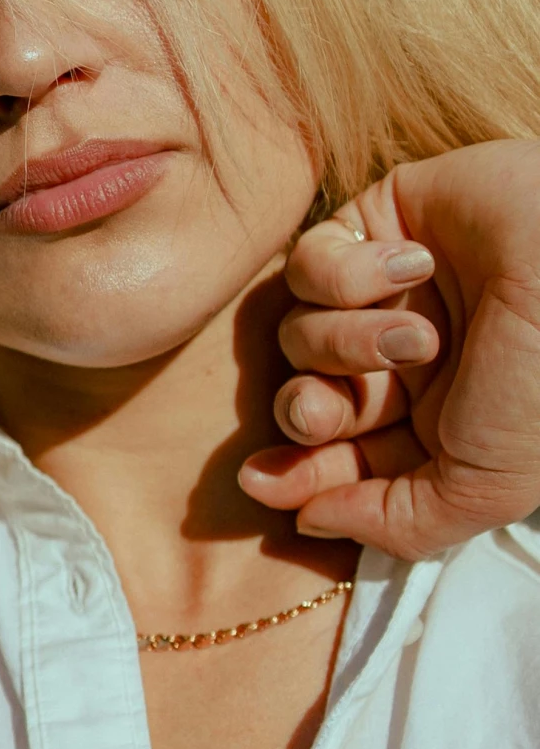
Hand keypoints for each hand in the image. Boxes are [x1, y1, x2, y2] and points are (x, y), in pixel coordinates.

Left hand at [240, 142, 539, 557]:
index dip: (298, 477)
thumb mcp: (484, 487)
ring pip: (301, 336)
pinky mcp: (374, 227)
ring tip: (418, 335)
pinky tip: (416, 264)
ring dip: (346, 344)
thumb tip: (310, 520)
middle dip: (305, 412)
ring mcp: (387, 295)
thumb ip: (398, 522)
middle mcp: (406, 363)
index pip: (339, 461)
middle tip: (324, 410)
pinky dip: (346, 275)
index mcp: (437, 425)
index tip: (264, 484)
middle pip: (305, 400)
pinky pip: (308, 264)